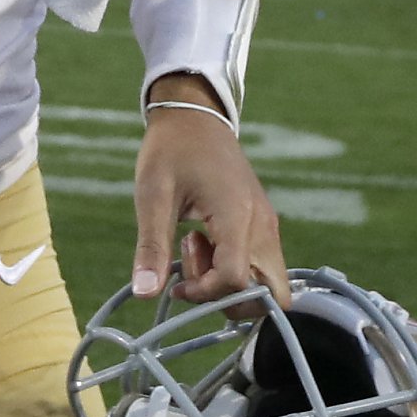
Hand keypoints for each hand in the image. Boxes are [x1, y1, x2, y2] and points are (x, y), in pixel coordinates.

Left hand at [130, 85, 289, 308]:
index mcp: (238, 215)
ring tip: (196, 249)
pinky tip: (204, 243)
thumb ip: (152, 247)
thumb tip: (144, 294)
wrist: (195, 116)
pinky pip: (260, 266)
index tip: (177, 281)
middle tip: (196, 273)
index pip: (237, 280)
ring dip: (231, 284)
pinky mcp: (263, 225)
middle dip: (231, 300)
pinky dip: (235, 270)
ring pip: (268, 284)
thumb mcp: (152, 195)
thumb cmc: (171, 150)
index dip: (206, 292)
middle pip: (272, 294)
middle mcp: (263, 225)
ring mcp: (268, 225)